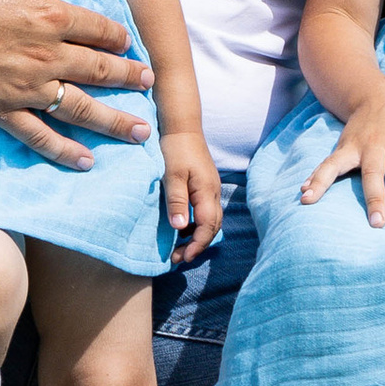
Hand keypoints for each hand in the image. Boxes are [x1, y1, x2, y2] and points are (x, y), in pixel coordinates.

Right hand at [0, 0, 151, 165]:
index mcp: (50, 15)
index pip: (99, 31)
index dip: (120, 39)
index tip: (131, 47)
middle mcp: (46, 54)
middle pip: (100, 71)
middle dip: (130, 79)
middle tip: (151, 87)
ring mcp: (24, 87)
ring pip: (81, 108)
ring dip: (114, 122)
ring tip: (139, 133)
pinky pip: (39, 136)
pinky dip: (65, 151)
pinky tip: (86, 161)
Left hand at [163, 128, 222, 260]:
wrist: (182, 127)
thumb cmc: (175, 149)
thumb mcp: (171, 175)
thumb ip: (177, 201)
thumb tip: (180, 228)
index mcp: (207, 192)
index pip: (207, 227)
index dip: (197, 245)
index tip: (183, 258)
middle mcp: (213, 193)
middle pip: (212, 227)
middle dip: (198, 246)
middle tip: (178, 258)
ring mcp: (211, 189)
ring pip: (211, 221)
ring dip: (198, 237)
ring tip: (179, 248)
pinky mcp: (205, 186)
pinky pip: (206, 212)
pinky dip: (196, 225)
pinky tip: (182, 228)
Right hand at [297, 76, 384, 226]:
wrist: (375, 95)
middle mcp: (375, 145)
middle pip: (374, 173)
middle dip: (374, 198)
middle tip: (376, 223)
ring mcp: (355, 146)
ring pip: (341, 166)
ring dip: (326, 184)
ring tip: (311, 202)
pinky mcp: (341, 148)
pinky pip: (326, 164)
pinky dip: (315, 178)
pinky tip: (304, 194)